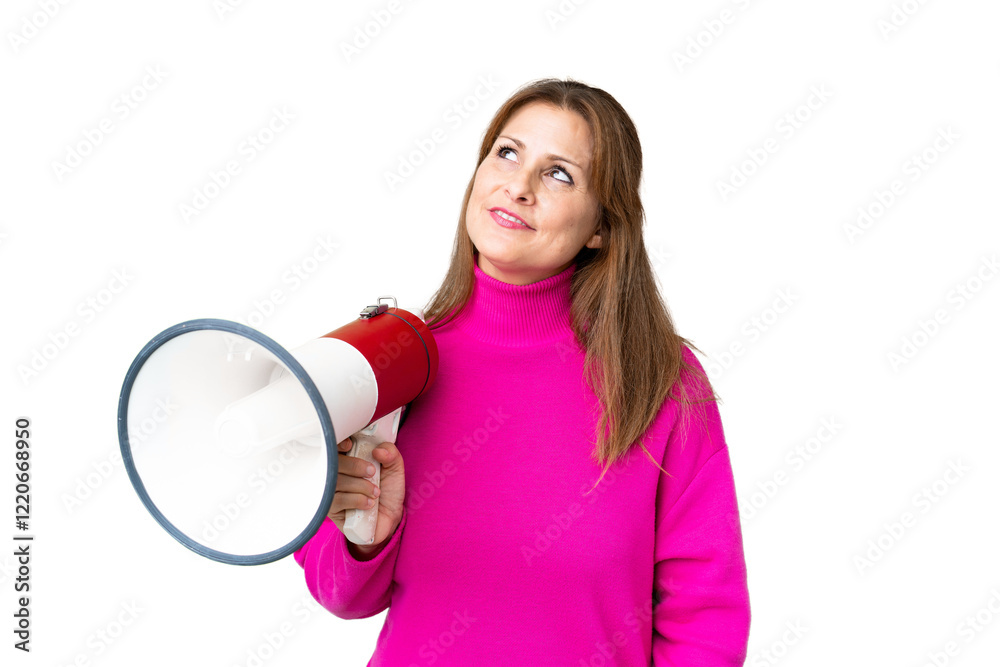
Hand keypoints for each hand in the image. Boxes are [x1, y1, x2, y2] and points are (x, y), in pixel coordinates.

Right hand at [326, 437, 405, 558]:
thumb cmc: (387, 489)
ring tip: (375, 492)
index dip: (338, 443)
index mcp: (347, 457)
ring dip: (360, 486)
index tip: (350, 446)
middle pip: (331, 462)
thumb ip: (391, 453)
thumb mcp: (394, 468)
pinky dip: (357, 500)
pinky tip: (369, 503)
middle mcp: (334, 472)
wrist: (389, 517)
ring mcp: (329, 490)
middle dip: (354, 466)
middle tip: (372, 472)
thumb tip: (378, 450)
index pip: (333, 445)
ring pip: (335, 482)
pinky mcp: (330, 509)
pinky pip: (337, 500)